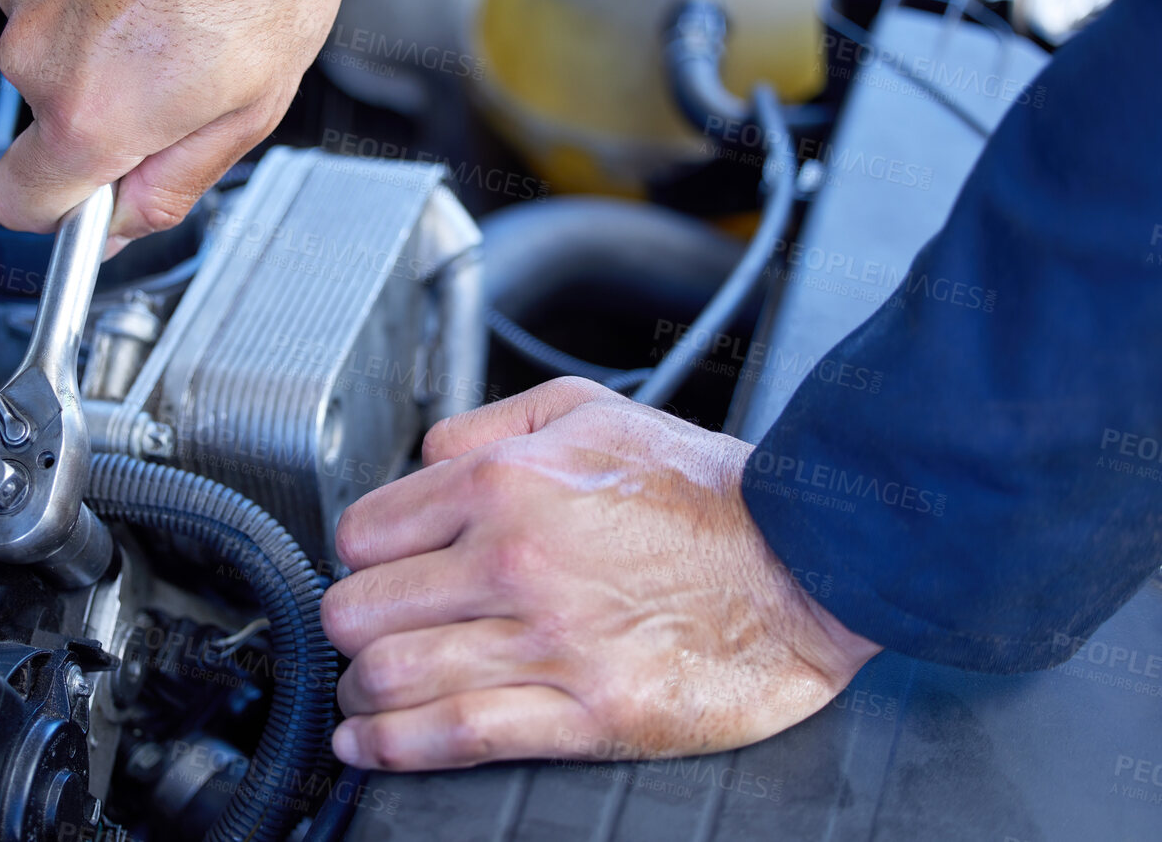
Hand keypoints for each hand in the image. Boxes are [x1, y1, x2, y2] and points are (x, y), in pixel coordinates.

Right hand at [0, 0, 400, 250]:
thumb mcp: (256, 101)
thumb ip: (178, 180)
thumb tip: (124, 226)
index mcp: (92, 114)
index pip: (22, 207)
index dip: (71, 215)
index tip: (107, 198)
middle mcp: (37, 54)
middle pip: (51, 127)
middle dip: (112, 116)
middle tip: (191, 70)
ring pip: (55, 56)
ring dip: (110, 45)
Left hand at [319, 377, 880, 770]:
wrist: (810, 560)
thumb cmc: (706, 490)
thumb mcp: (589, 414)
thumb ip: (488, 425)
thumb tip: (421, 460)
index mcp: (503, 484)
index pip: (363, 534)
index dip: (361, 558)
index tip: (375, 574)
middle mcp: (510, 560)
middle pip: (361, 610)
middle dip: (352, 627)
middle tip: (366, 635)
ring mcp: (546, 642)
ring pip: (392, 676)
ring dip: (361, 691)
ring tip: (363, 692)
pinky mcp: (586, 713)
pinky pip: (454, 734)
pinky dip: (390, 747)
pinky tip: (366, 743)